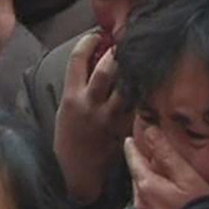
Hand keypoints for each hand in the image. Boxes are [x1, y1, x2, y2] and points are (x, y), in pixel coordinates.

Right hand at [54, 33, 132, 203]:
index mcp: (71, 97)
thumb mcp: (64, 109)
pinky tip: (144, 83)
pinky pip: (136, 105)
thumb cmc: (68, 138)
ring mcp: (109, 117)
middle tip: (122, 42)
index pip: (77, 59)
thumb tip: (92, 62)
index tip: (96, 35)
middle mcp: (90, 104)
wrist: (75, 172)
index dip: (88, 41)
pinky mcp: (123, 128)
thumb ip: (77, 87)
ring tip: (136, 59)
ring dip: (132, 70)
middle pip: (107, 68)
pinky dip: (140, 92)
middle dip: (116, 50)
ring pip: (126, 85)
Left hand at [124, 127, 208, 208]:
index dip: (132, 149)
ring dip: (147, 185)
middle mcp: (139, 202)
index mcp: (146, 185)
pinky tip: (163, 201)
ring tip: (158, 178)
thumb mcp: (186, 176)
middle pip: (137, 177)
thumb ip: (166, 153)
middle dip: (141, 167)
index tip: (129, 140)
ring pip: (141, 194)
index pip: (134, 160)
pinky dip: (152, 201)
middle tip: (148, 157)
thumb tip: (150, 131)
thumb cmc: (199, 208)